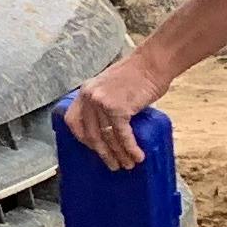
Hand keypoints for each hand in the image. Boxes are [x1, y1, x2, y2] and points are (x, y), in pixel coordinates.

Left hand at [62, 51, 170, 172]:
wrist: (153, 62)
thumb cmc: (138, 74)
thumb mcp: (110, 86)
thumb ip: (104, 103)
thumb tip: (108, 127)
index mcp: (85, 92)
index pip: (73, 121)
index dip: (82, 138)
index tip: (94, 148)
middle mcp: (89, 97)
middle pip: (91, 134)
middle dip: (103, 153)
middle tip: (113, 165)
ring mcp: (102, 103)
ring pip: (108, 137)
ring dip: (119, 154)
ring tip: (127, 165)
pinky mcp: (118, 108)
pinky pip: (122, 135)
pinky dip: (130, 148)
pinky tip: (137, 156)